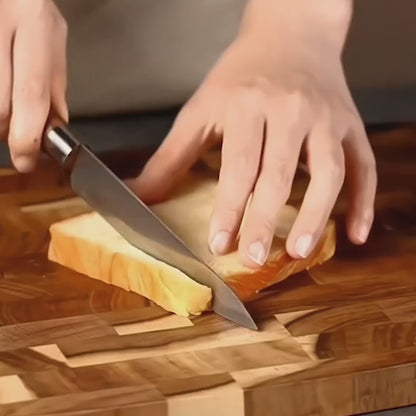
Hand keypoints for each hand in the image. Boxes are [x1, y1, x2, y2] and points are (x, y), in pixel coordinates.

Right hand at [0, 0, 67, 172]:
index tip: (27, 160)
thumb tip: (54, 127)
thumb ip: (55, 82)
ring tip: (6, 101)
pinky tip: (0, 91)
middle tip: (18, 131)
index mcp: (33, 23)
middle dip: (9, 131)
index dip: (27, 136)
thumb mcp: (52, 36)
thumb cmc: (27, 5)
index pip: (31, 93)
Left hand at [133, 0, 376, 267]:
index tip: (219, 244)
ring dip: (317, 215)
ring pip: (329, 172)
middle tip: (255, 258)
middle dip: (266, 219)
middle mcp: (291, 110)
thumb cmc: (241, 76)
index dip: (229, 207)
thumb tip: (138, 195)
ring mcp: (327, 118)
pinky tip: (354, 232)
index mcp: (247, 104)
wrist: (290, 36)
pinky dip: (363, 202)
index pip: (238, 165)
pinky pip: (364, 166)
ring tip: (299, 252)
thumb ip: (171, 156)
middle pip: (280, 172)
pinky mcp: (351, 125)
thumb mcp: (201, 108)